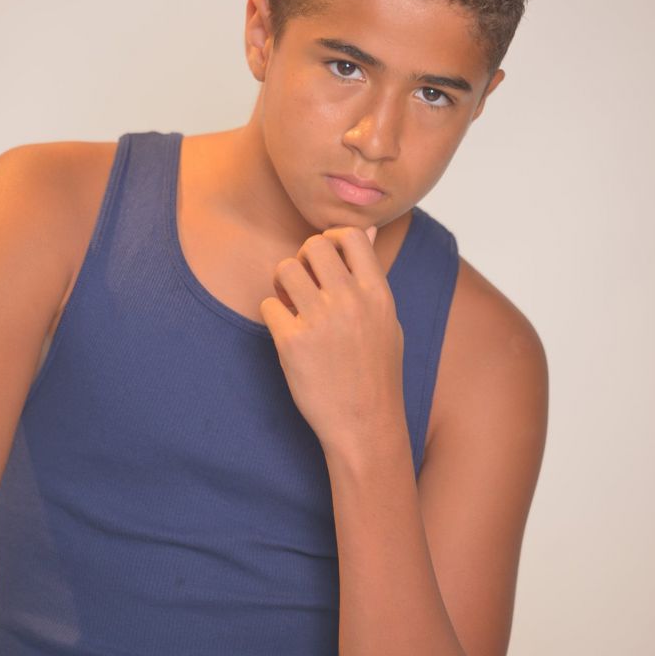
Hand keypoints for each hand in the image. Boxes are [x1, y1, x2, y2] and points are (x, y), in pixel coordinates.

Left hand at [260, 225, 405, 454]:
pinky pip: (268, 305)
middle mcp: (350, 301)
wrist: (365, 424)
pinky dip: (272, 315)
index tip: (326, 261)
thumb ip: (371, 277)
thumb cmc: (376, 373)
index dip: (332, 238)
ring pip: (285, 268)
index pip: (351, 234)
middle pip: (313, 245)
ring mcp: (321, 321)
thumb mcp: (387, 321)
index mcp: (378, 293)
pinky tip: (286, 332)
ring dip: (282, 282)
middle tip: (303, 283)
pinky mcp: (292, 343)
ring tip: (291, 304)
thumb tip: (364, 231)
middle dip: (303, 258)